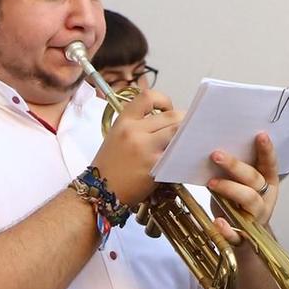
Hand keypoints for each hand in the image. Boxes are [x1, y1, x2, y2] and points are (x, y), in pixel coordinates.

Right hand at [89, 87, 178, 206]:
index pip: (148, 97)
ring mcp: (146, 148)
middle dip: (183, 121)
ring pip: (178, 132)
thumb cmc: (110, 166)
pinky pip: (178, 152)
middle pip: (172, 115)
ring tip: (184, 142)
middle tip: (183, 129)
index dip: (163, 100)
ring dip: (187, 136)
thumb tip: (166, 119)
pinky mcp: (156, 165)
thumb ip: (138, 125)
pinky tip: (180, 156)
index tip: (167, 109)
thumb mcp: (116, 136)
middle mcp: (134, 131)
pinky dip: (183, 152)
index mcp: (123, 121)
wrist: (101, 191)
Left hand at [207, 132, 280, 241]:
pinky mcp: (243, 237)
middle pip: (254, 180)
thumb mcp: (240, 186)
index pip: (269, 165)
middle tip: (215, 154)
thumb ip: (235, 171)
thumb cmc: (238, 205)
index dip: (267, 151)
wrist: (245, 240)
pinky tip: (217, 222)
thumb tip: (216, 147)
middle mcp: (265, 199)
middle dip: (236, 166)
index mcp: (268, 184)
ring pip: (249, 200)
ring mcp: (255, 218)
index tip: (260, 135)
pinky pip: (236, 234)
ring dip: (230, 189)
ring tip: (211, 182)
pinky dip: (226, 229)